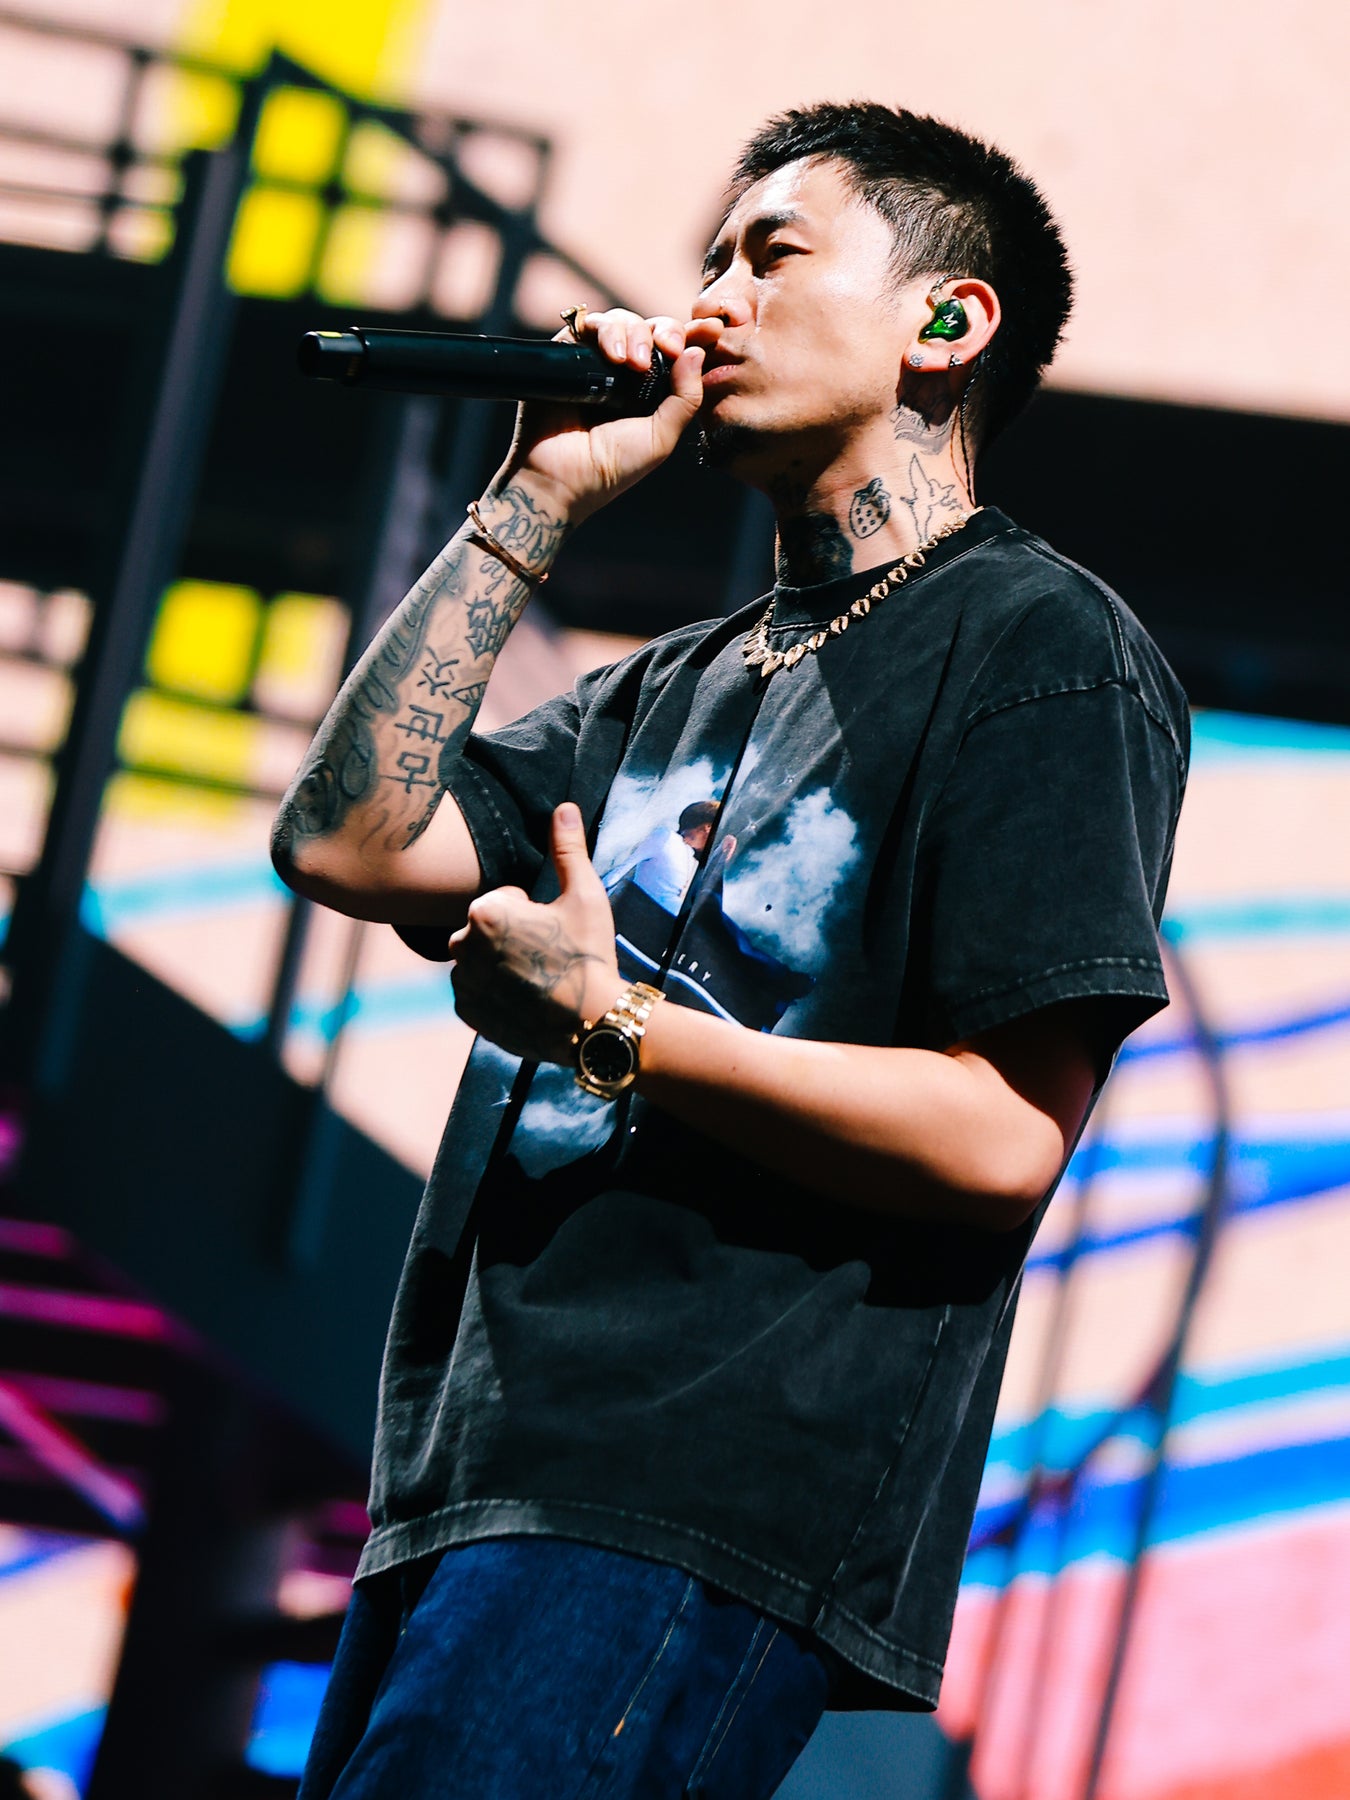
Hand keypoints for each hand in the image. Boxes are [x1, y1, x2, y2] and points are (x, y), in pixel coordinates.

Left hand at [448, 803, 623, 1062]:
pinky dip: (494, 993)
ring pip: (479, 960)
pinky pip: (476, 992)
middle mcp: (461, 947)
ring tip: (540, 979)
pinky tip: (526, 999)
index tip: (554, 933)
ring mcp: (463, 984)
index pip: (502, 900)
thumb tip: (565, 806)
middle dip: (511, 937)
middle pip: (486, 929)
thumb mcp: (585, 897)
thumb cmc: (589, 955)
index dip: (532, 912)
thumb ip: (568, 850)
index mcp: (484, 912)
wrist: (591, 1024)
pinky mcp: (468, 1014)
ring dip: (500, 964)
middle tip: (549, 956)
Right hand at [493, 309, 723, 526]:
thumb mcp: (662, 437)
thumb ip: (685, 398)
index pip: (676, 351)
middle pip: (651, 328)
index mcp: (651, 390)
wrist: (560, 478)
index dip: (695, 335)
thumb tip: (698, 351)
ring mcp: (595, 361)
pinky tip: (615, 357)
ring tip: (632, 363)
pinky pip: (588, 325)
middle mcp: (624, 372)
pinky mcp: (567, 353)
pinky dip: (606, 331)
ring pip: (621, 322)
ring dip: (634, 333)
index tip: (714, 329)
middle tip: (668, 349)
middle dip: (664, 332)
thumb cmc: (612, 466)